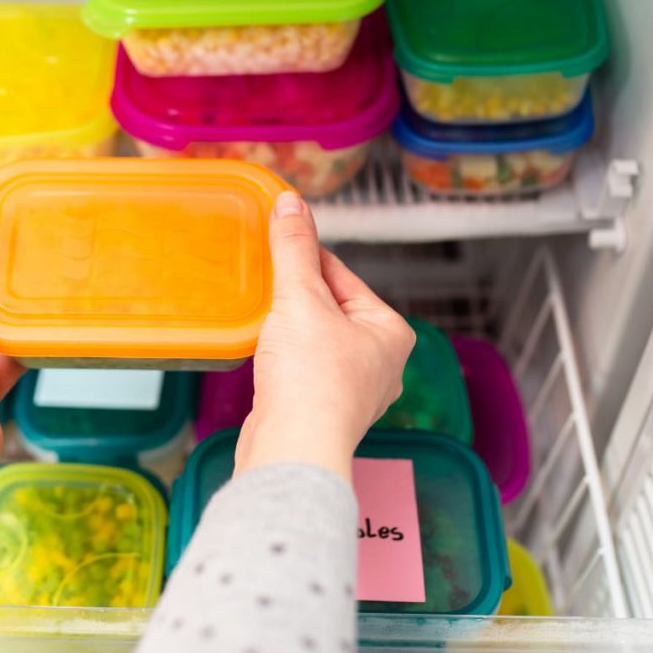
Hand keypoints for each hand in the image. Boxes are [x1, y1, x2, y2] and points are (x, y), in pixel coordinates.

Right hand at [235, 192, 414, 481]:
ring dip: (287, 329)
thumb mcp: (300, 299)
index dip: (304, 257)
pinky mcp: (322, 412)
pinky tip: (265, 358)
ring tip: (262, 323)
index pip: (342, 275)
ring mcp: (353, 392)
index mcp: (390, 332)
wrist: (293, 449)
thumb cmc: (311, 379)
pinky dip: (282, 359)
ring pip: (314, 340)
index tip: (275, 242)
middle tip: (262, 285)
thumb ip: (294, 249)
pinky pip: (302, 369)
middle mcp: (381, 363)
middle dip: (294, 296)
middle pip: (329, 308)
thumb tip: (290, 202)